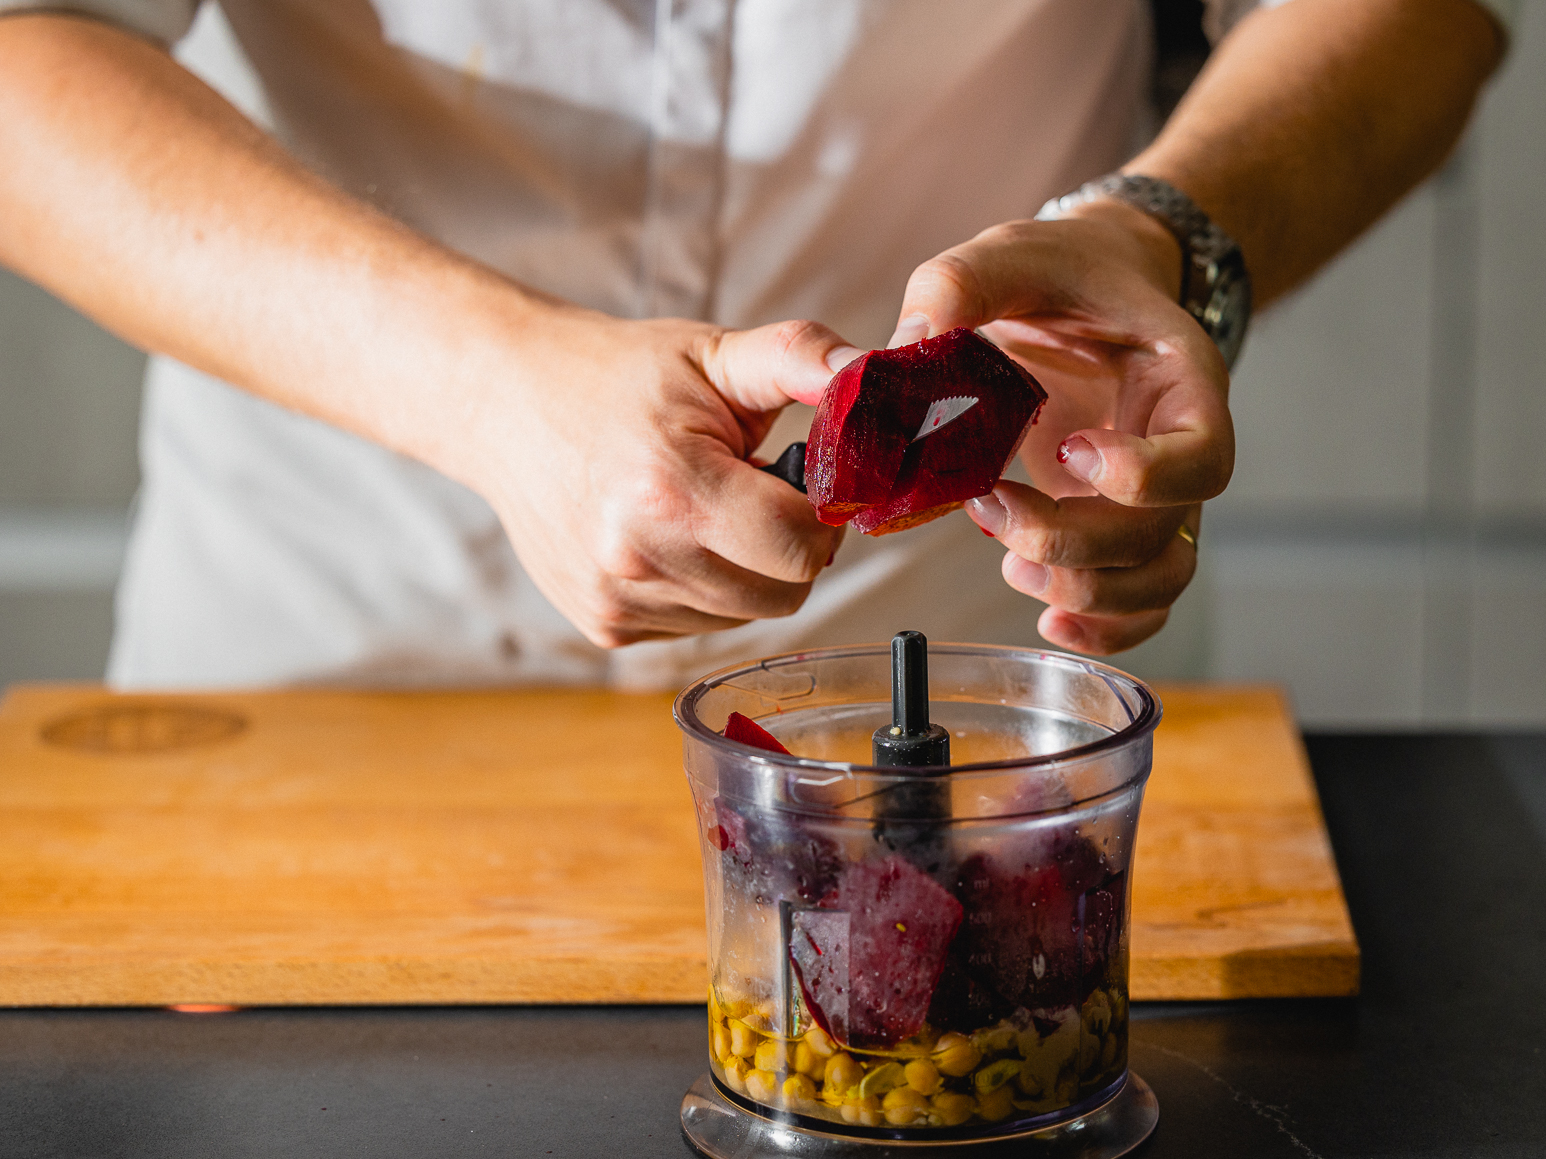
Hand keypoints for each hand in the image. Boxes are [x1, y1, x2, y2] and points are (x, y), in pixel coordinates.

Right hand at [468, 306, 856, 647]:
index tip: (799, 475)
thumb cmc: (615, 376)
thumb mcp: (713, 353)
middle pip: (785, 593)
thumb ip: (801, 358)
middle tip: (757, 489)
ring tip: (703, 506)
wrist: (504, 404)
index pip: (804, 548)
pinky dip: (703, 588)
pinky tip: (669, 535)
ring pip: (744, 614)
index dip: (821, 511)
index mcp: (674, 489)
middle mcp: (640, 559)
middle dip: (790, 545)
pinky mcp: (605, 626)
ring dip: (746, 569)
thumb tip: (876, 373)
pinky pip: (698, 626)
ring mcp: (618, 601)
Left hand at [888, 203, 1232, 653]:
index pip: (1205, 455)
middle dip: (1070, 540)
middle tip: (989, 507)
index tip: (1067, 452)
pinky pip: (1143, 603)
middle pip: (1162, 534)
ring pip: (1158, 581)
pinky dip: (1104, 628)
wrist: (1082, 290)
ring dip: (1083, 593)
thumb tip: (907, 347)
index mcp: (1178, 377)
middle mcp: (1179, 445)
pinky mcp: (1122, 526)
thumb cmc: (1058, 274)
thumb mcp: (1007, 255)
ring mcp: (1156, 496)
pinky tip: (1049, 618)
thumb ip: (959, 286)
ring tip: (1011, 564)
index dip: (1144, 476)